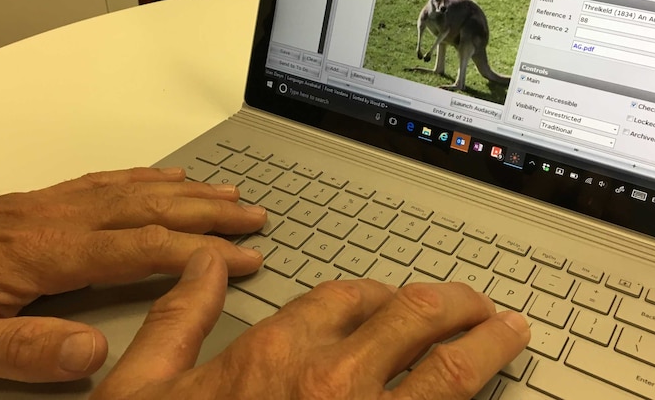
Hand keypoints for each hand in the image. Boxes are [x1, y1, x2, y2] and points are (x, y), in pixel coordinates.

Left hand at [0, 167, 265, 382]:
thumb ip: (19, 351)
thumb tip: (94, 353)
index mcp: (45, 254)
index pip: (142, 248)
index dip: (200, 251)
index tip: (244, 258)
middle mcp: (55, 219)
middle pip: (149, 207)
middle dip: (209, 212)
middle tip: (255, 215)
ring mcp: (47, 205)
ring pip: (132, 188)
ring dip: (186, 191)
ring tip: (228, 192)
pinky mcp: (36, 202)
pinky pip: (103, 180)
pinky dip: (144, 177)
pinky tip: (162, 179)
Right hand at [93, 248, 530, 399]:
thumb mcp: (145, 386)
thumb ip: (180, 318)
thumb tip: (208, 266)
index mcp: (274, 353)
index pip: (349, 297)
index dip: (382, 293)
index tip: (400, 298)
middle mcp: (329, 382)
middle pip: (412, 318)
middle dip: (453, 304)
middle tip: (477, 305)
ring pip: (447, 371)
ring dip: (486, 344)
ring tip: (509, 333)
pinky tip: (494, 395)